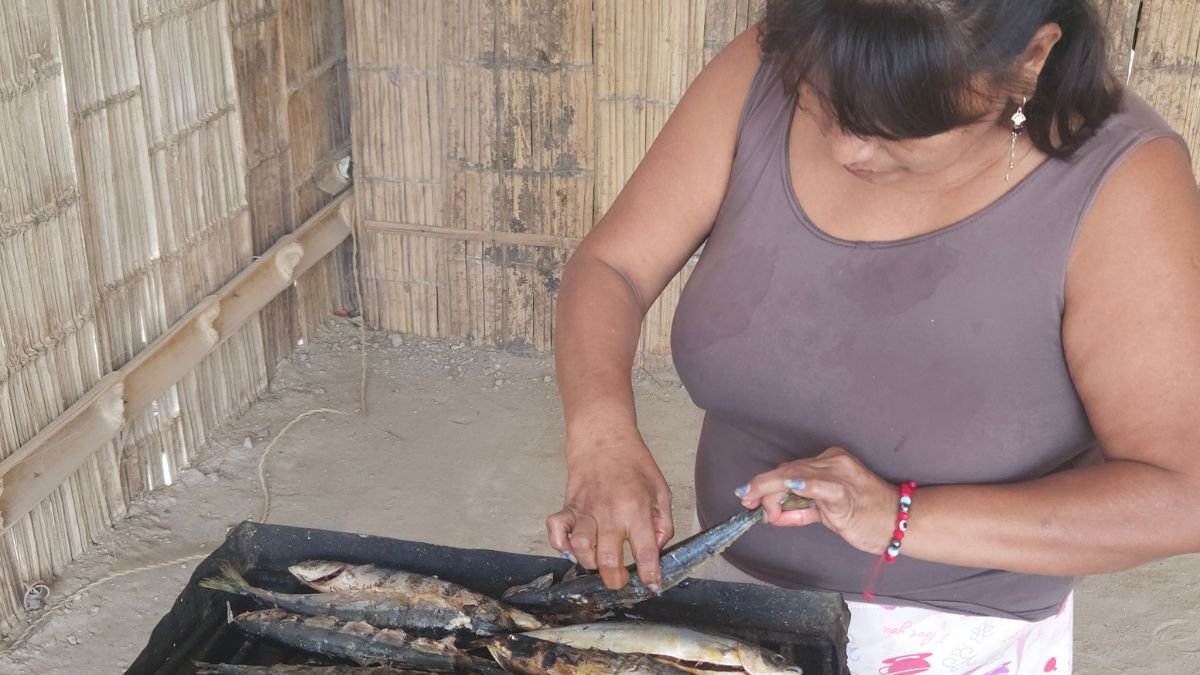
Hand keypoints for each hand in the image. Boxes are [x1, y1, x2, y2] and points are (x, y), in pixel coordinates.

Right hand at [546, 434, 673, 589]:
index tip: (651, 583)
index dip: (649, 575)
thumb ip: (663, 524)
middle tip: (621, 580)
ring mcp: (586, 511)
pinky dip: (560, 545)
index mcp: (637, 510)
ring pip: (580, 550)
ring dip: (590, 564)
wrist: (604, 439)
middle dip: (615, 580)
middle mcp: (610, 514)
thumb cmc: (634, 464)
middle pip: (608, 560)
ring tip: (599, 562)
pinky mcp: (568, 507)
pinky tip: (572, 547)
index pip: (644, 553)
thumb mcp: (661, 491)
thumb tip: (656, 550)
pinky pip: (556, 531)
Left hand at [736, 447, 897, 554]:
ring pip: (795, 477)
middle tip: (749, 505)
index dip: (766, 483)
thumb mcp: (826, 513)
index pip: (790, 470)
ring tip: (763, 510)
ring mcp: (839, 473)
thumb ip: (800, 511)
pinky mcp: (845, 491)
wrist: (898, 524)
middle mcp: (833, 461)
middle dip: (764, 488)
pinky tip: (789, 486)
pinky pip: (820, 486)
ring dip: (772, 494)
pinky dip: (802, 485)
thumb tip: (771, 514)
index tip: (747, 495)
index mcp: (829, 461)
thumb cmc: (865, 518)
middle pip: (788, 471)